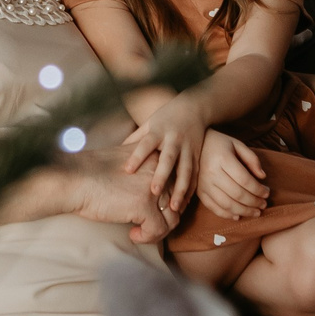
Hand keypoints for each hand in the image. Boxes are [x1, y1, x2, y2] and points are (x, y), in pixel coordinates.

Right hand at [62, 148, 174, 243]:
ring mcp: (153, 188)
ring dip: (158, 231)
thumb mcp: (125, 163)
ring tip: (141, 232)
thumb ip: (143, 171)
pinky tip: (133, 235)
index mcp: (155, 156)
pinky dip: (147, 238)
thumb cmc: (91, 173)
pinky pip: (158, 230)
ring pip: (172, 219)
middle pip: (177, 202)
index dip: (168, 201)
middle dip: (166, 218)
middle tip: (150, 226)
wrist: (73, 179)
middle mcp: (159, 169)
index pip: (176, 183)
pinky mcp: (144, 205)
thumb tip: (154, 193)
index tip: (156, 211)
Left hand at [122, 93, 212, 214]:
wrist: (195, 107)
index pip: (146, 144)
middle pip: (168, 159)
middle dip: (162, 176)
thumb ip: (135, 138)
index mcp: (159, 131)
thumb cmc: (166, 117)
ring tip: (174, 208)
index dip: (137, 156)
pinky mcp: (198, 156)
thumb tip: (116, 153)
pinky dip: (191, 191)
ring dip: (180, 190)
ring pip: (186, 171)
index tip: (128, 170)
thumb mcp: (150, 123)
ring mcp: (188, 148)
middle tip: (154, 193)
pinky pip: (195, 176)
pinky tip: (185, 205)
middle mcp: (174, 140)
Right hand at [195, 130, 268, 221]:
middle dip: (254, 202)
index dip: (258, 189)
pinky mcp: (199, 192)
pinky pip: (214, 208)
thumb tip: (262, 176)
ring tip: (256, 212)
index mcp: (222, 159)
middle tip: (264, 204)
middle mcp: (211, 173)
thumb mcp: (237, 144)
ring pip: (227, 204)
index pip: (245, 180)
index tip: (267, 193)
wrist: (194, 145)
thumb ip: (252, 158)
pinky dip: (227, 215)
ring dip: (244, 211)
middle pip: (237, 194)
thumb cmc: (220, 144)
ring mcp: (204, 184)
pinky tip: (238, 216)